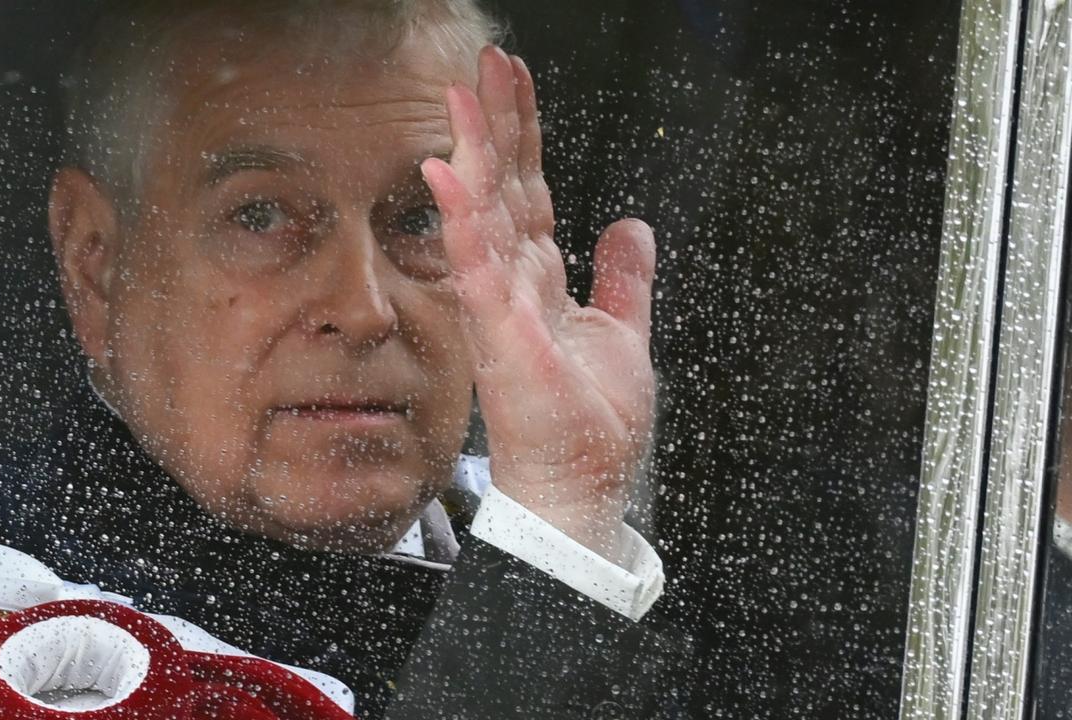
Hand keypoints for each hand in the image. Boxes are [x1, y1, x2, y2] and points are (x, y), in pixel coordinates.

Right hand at [421, 47, 656, 561]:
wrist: (580, 487)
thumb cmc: (590, 425)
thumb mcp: (623, 334)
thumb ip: (623, 278)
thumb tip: (631, 224)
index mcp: (540, 280)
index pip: (529, 190)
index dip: (524, 135)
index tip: (515, 80)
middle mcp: (512, 284)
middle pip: (503, 187)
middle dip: (497, 123)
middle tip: (487, 63)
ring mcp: (499, 306)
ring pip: (482, 214)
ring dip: (473, 153)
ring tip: (462, 96)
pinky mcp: (498, 334)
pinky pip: (476, 267)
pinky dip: (462, 219)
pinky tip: (447, 173)